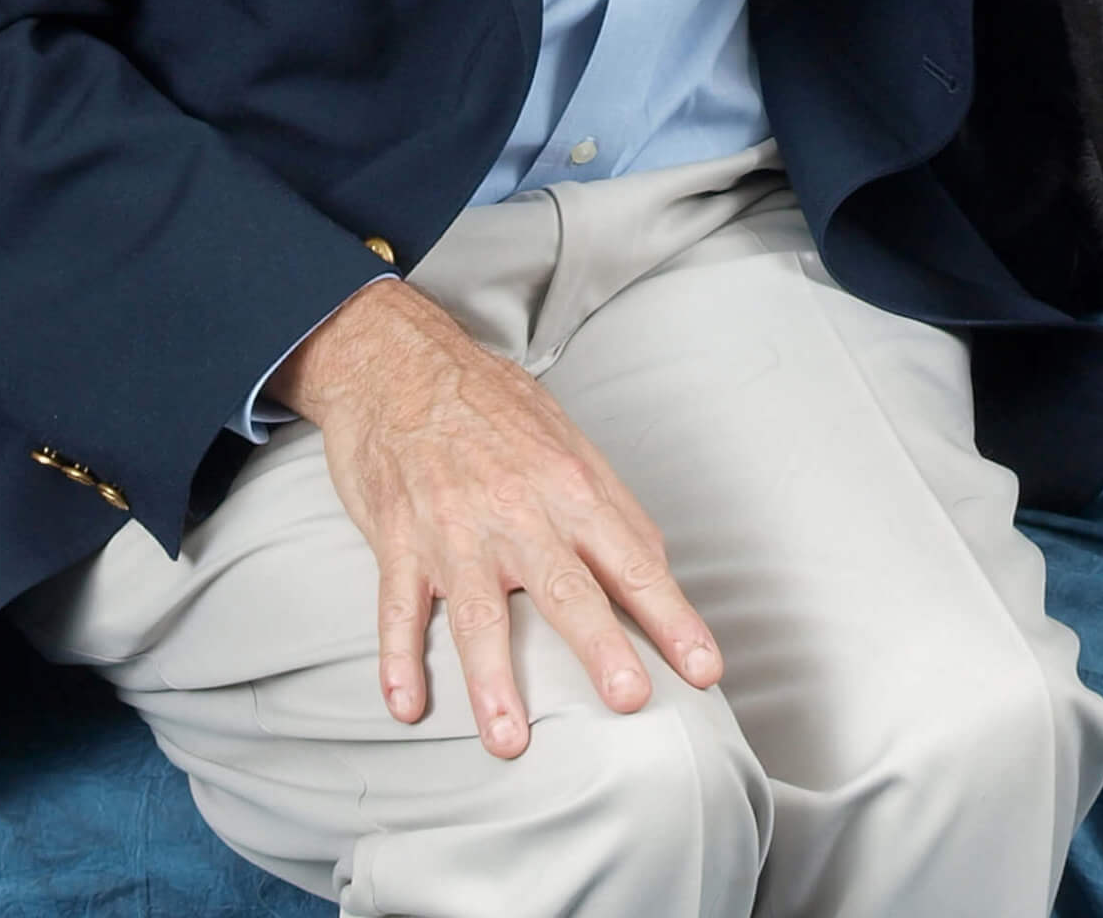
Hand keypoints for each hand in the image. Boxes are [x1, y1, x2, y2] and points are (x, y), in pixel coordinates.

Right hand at [269, 277, 721, 756]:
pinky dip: (398, 658)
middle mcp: (516, 510)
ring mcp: (453, 528)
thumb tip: (656, 567)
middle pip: (565, 588)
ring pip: (476, 613)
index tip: (704, 669)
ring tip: (509, 739)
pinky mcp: (399, 539)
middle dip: (601, 645)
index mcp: (568, 486)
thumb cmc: (493, 407)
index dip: (671, 617)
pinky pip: (398, 607)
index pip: (632, 560)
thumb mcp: (567, 440)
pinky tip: (408, 705)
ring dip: (492, 679)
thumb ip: (611, 507)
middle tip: (631, 699)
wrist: (401, 363)